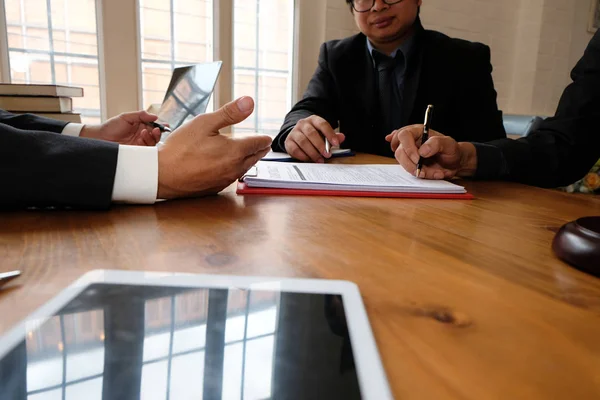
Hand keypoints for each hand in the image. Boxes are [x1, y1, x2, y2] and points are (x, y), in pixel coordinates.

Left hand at [80, 111, 161, 145]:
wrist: (100, 138)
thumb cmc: (110, 127)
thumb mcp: (125, 117)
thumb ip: (140, 115)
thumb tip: (154, 116)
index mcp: (141, 126)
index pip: (154, 126)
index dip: (161, 126)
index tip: (164, 125)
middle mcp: (142, 135)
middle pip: (156, 136)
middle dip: (158, 133)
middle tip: (156, 130)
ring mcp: (140, 144)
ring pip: (153, 143)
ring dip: (151, 137)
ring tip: (143, 133)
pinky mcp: (137, 152)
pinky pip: (147, 151)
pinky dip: (146, 144)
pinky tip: (140, 140)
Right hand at [157, 96, 271, 198]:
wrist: (162, 175)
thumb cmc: (180, 147)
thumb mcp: (204, 123)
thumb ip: (230, 113)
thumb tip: (249, 101)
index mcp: (236, 151)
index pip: (259, 143)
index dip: (263, 138)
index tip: (267, 137)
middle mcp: (235, 167)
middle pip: (256, 157)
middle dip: (260, 149)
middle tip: (263, 145)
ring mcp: (226, 180)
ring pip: (245, 168)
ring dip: (248, 160)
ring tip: (249, 154)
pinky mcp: (216, 188)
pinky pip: (232, 177)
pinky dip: (235, 169)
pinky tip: (228, 165)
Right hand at [284, 115, 345, 162]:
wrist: (297, 135)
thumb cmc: (314, 135)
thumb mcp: (324, 134)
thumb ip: (333, 136)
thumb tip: (341, 137)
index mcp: (313, 120)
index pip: (322, 124)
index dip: (329, 134)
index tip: (336, 144)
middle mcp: (302, 124)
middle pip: (311, 133)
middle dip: (320, 145)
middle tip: (327, 155)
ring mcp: (294, 132)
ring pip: (303, 142)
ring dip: (312, 152)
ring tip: (320, 160)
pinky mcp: (288, 141)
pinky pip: (295, 149)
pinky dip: (303, 156)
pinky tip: (309, 160)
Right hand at [385, 125, 477, 178]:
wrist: (454, 162)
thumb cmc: (451, 150)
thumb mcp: (449, 144)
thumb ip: (436, 144)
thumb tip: (422, 151)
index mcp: (418, 131)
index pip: (404, 135)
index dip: (408, 148)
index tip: (417, 159)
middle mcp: (411, 141)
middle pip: (400, 152)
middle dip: (412, 164)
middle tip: (424, 171)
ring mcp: (409, 153)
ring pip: (403, 163)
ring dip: (418, 171)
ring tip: (434, 173)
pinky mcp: (410, 164)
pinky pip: (408, 170)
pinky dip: (418, 174)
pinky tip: (424, 172)